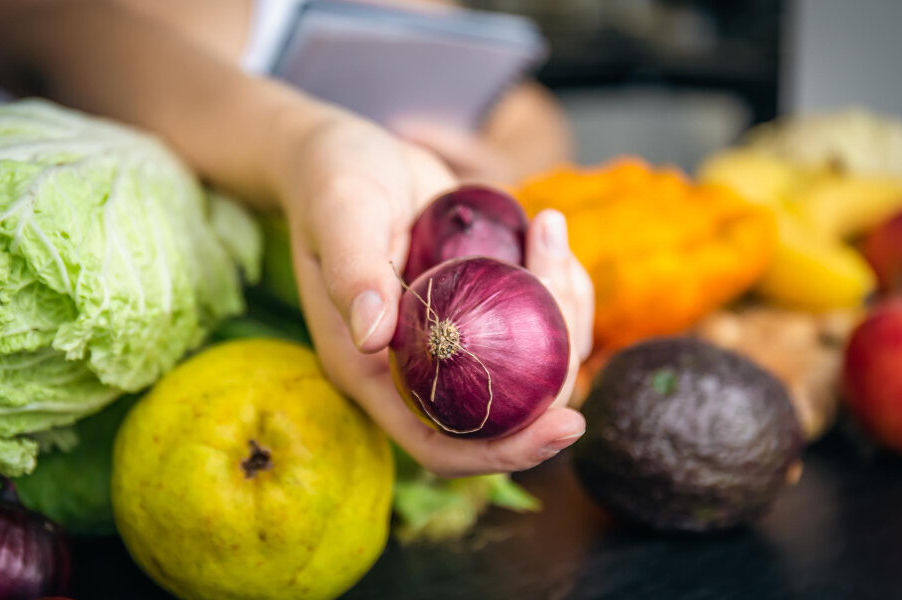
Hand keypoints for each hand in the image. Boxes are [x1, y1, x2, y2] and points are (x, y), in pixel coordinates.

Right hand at [276, 110, 592, 477]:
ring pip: (533, 363)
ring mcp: (455, 338)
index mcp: (373, 371)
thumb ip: (353, 273)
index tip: (565, 427)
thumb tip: (373, 338)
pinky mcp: (482, 306)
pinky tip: (545, 230)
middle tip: (569, 286)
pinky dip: (560, 282)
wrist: (349, 151)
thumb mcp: (340, 216)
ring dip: (563, 309)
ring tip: (548, 234)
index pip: (440, 443)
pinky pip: (537, 318)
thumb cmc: (333, 182)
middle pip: (506, 411)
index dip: (502, 452)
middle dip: (556, 368)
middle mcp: (418, 367)